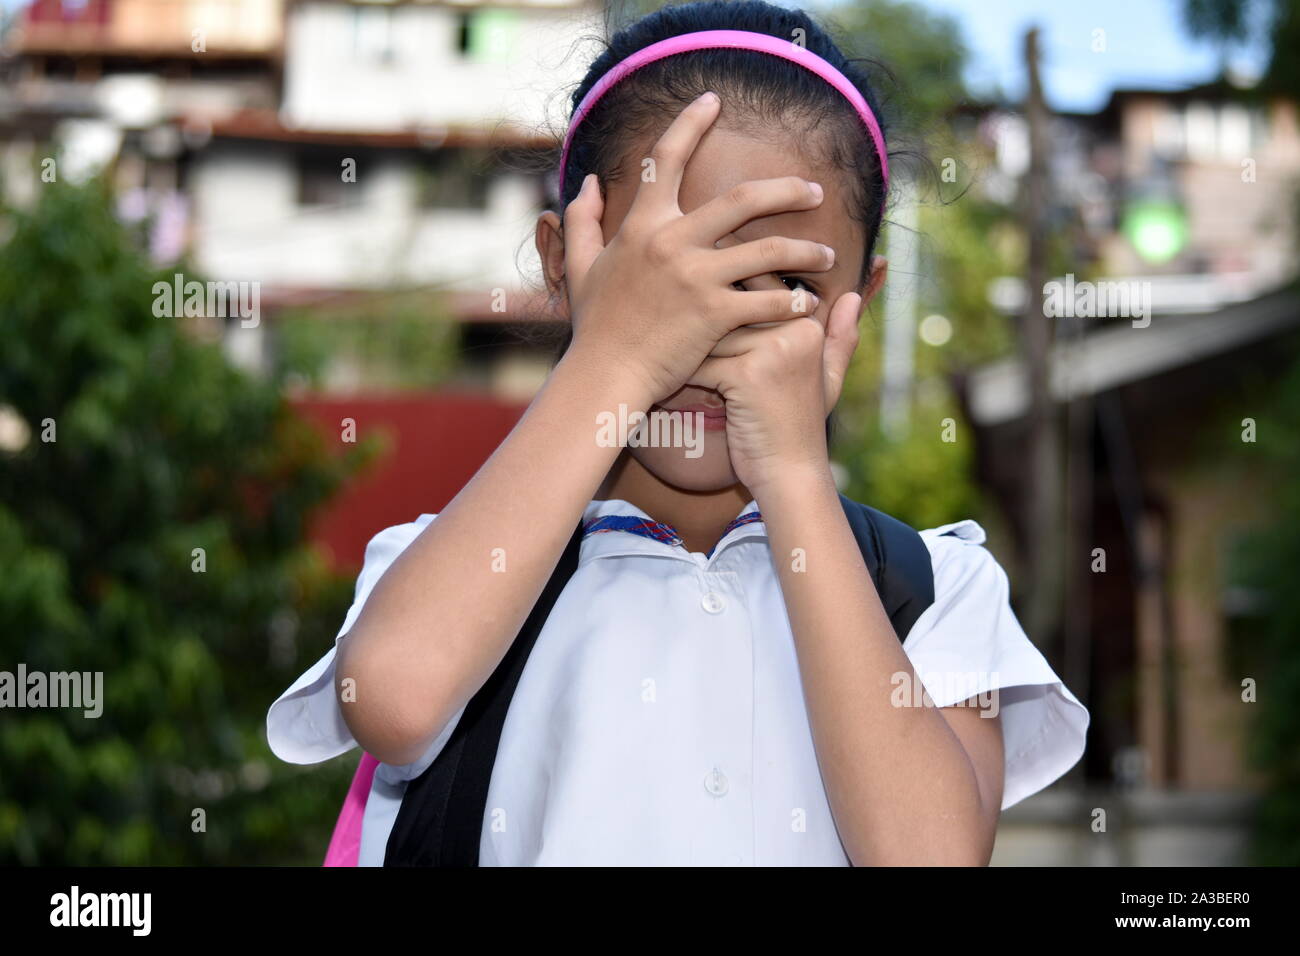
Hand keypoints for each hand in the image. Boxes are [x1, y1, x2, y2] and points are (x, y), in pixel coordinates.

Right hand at [559, 91, 836, 406]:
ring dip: (805, 250)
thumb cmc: (594, 325)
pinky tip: (808, 304)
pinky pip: (767, 301)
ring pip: (768, 251)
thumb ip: (582, 220)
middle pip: (744, 199)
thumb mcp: (582, 267)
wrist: (604, 375)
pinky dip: (793, 302)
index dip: (690, 123)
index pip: (667, 158)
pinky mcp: (715, 314)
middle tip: (815, 190)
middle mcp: (672, 242)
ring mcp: (696, 277)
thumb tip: (588, 182)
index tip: (714, 100)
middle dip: (788, 190)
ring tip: (827, 255)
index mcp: (643, 226)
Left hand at [685, 285, 862, 496]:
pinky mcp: (747, 374)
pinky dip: (685, 377)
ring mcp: (773, 351)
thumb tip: (851, 295)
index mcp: (809, 325)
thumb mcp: (829, 380)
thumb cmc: (799, 428)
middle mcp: (795, 330)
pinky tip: (674, 386)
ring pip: (711, 333)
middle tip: (674, 328)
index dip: (726, 301)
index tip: (700, 307)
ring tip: (671, 360)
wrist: (790, 475)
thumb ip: (841, 337)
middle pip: (730, 306)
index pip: (758, 290)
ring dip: (688, 351)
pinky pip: (702, 363)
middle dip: (701, 321)